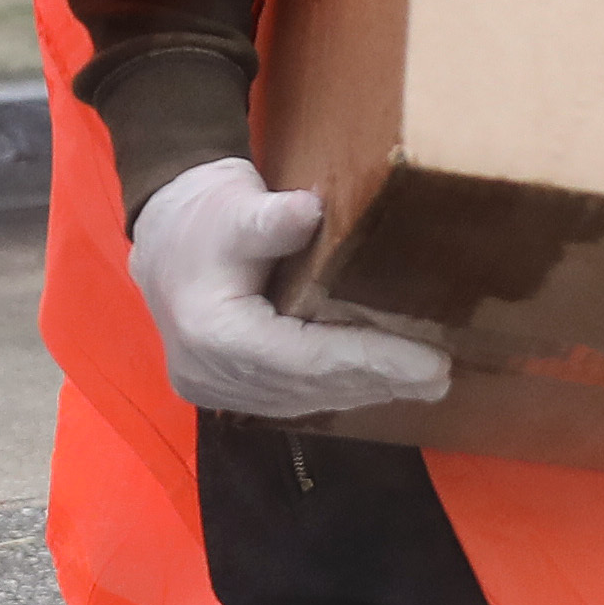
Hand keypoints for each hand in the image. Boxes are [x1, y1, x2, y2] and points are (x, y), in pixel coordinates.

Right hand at [130, 159, 452, 420]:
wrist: (162, 236)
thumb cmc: (203, 215)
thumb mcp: (235, 205)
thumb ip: (272, 218)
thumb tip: (311, 211)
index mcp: (211, 331)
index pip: (305, 357)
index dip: (370, 360)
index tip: (430, 362)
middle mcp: (209, 372)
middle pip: (309, 386)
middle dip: (378, 380)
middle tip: (440, 376)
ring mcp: (215, 389)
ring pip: (302, 400)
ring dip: (364, 391)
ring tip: (422, 383)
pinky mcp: (225, 391)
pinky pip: (291, 398)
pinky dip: (337, 390)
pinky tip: (377, 383)